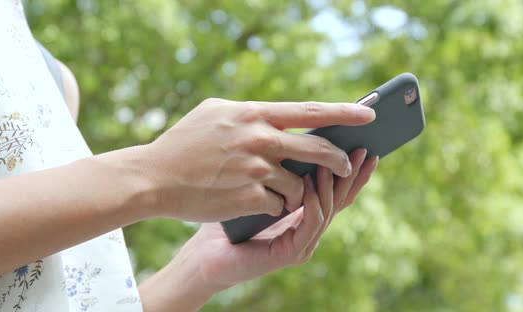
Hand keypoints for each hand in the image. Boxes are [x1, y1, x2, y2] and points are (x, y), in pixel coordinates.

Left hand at [138, 149, 378, 311]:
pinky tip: (309, 183)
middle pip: (340, 197)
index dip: (351, 167)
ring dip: (331, 183)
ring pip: (328, 209)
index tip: (364, 142)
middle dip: (352, 172)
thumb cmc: (223, 212)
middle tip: (363, 148)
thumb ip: (274, 162)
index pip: (334, 186)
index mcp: (303, 209)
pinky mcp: (291, 253)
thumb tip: (289, 125)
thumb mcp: (252, 179)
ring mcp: (303, 241)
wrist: (203, 252)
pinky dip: (313, 203)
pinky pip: (310, 225)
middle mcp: (308, 225)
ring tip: (335, 158)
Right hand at [143, 98, 375, 221]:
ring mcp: (256, 170)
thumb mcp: (217, 113)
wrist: (153, 177)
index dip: (344, 112)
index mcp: (255, 114)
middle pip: (317, 150)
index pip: (310, 111)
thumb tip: (280, 117)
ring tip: (275, 190)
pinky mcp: (250, 198)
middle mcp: (260, 139)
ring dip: (295, 191)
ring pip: (298, 185)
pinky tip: (256, 203)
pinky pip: (279, 205)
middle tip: (346, 163)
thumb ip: (251, 114)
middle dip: (337, 160)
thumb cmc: (183, 142)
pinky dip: (274, 206)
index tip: (368, 113)